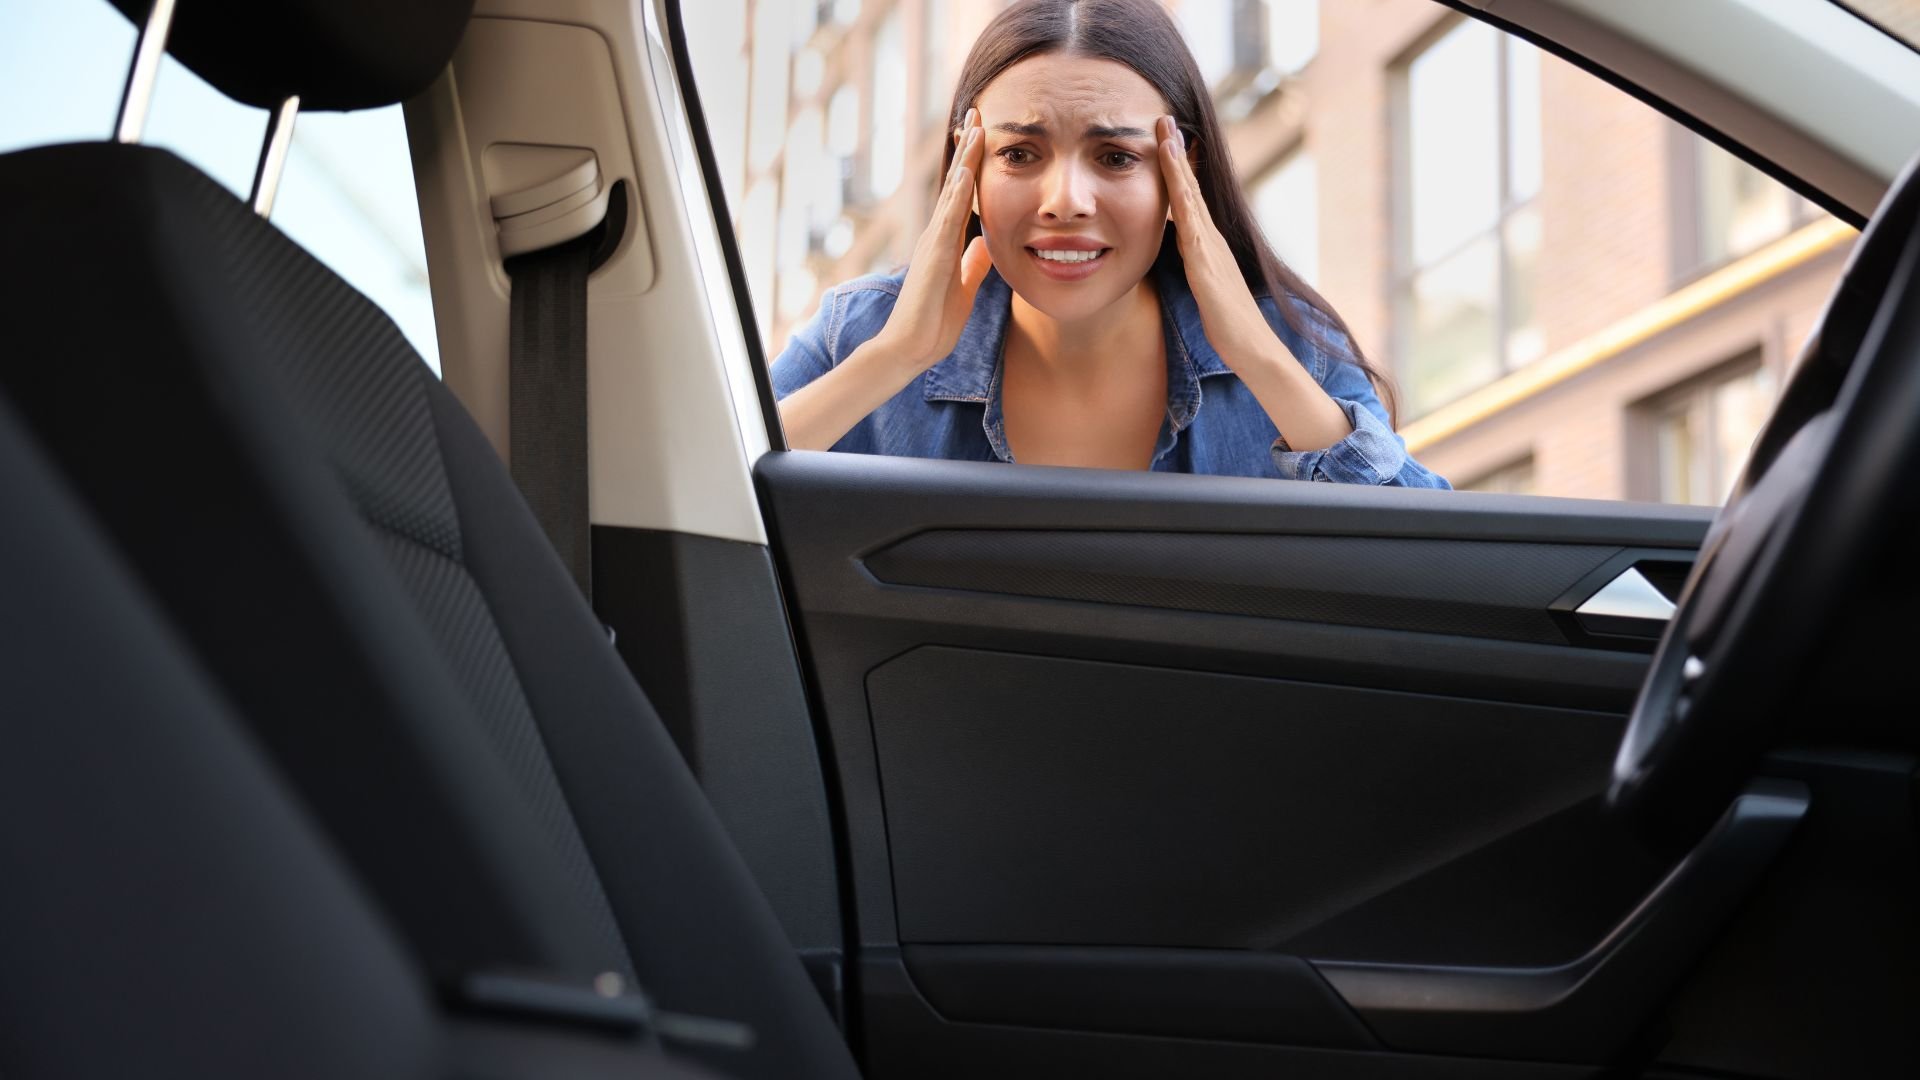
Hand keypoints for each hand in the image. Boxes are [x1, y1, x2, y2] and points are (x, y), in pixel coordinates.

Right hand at [874, 108, 994, 371]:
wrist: (910, 347)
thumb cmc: (933, 323)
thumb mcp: (964, 288)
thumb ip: (973, 265)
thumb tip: (985, 245)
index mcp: (946, 242)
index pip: (964, 195)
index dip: (973, 166)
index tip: (983, 137)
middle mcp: (937, 234)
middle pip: (956, 181)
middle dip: (968, 147)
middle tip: (978, 112)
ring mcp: (934, 240)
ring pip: (953, 189)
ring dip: (964, 157)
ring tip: (976, 124)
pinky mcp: (934, 253)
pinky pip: (949, 215)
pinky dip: (958, 190)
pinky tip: (967, 168)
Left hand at [1156, 114, 1284, 366]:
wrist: (1254, 347)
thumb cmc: (1229, 325)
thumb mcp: (1204, 288)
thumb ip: (1193, 267)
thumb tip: (1179, 254)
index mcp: (1207, 245)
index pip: (1189, 200)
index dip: (1177, 170)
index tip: (1165, 141)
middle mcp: (1211, 238)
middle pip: (1191, 187)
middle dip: (1177, 153)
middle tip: (1164, 119)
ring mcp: (1210, 247)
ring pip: (1191, 196)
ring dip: (1178, 163)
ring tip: (1166, 131)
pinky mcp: (1206, 261)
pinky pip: (1190, 220)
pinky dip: (1182, 195)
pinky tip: (1173, 178)